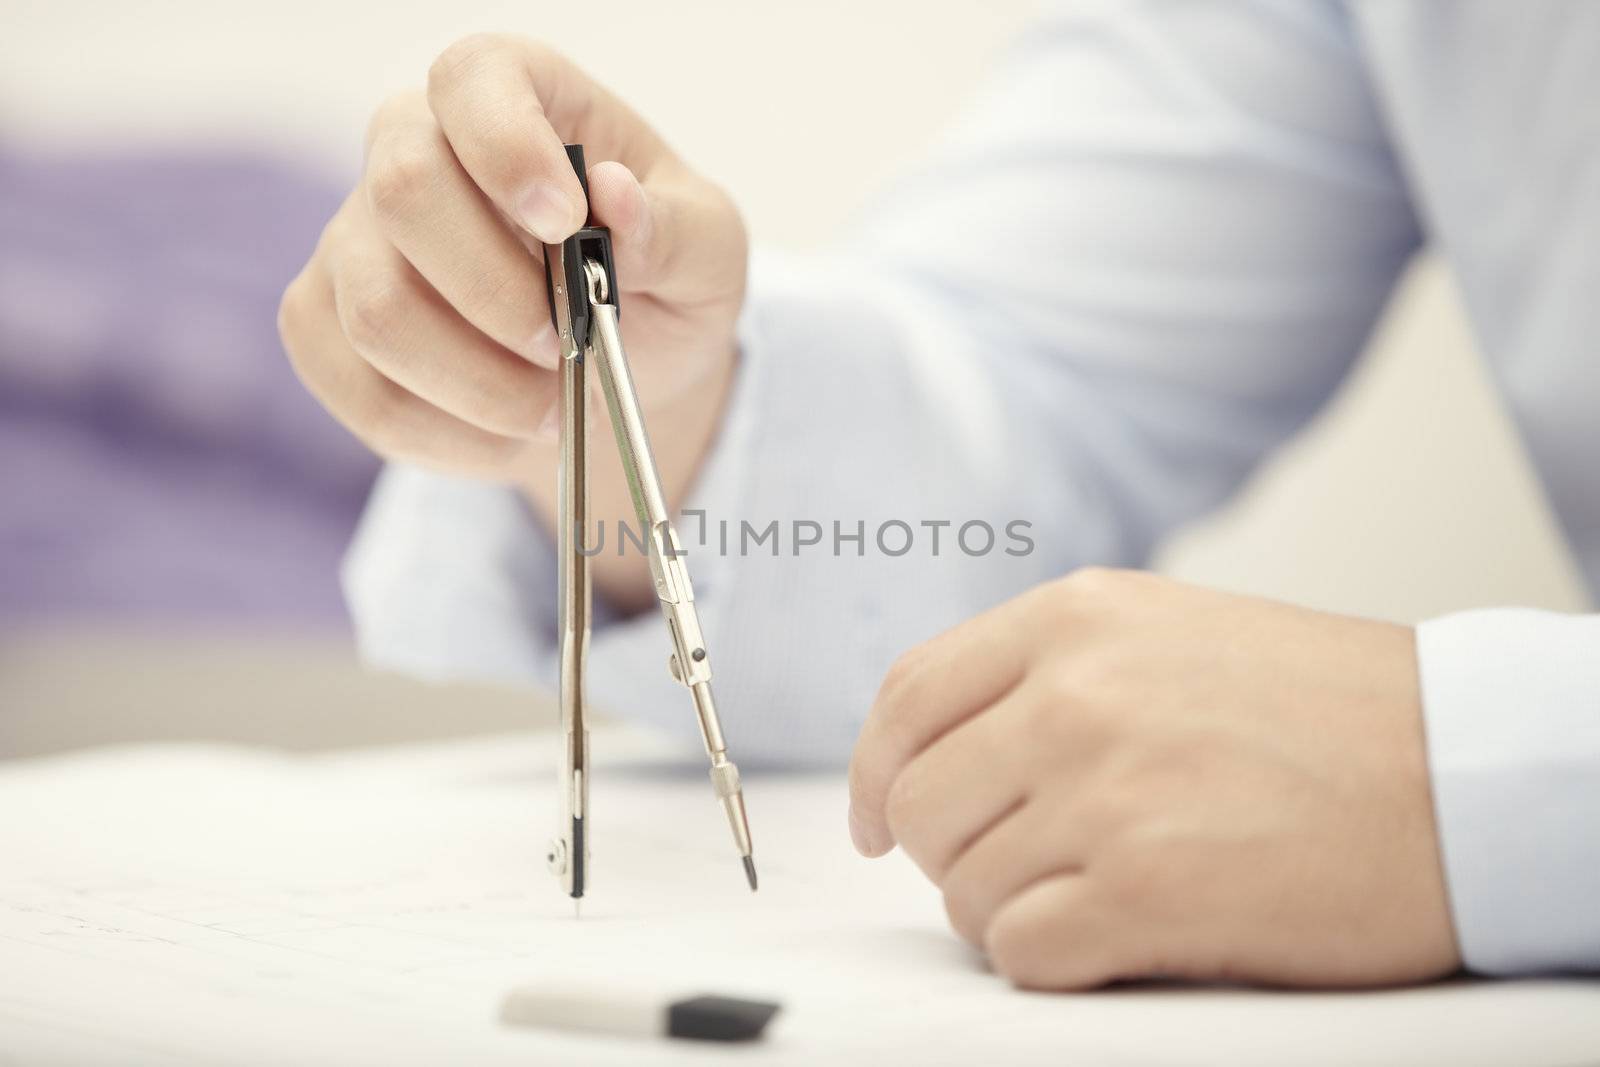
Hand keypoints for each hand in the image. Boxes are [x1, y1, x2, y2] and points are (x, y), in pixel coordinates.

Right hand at [278, 35, 745, 604]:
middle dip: (497, 296)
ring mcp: (356, 238)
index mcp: (518, 95)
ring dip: (480, 385)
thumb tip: (616, 197)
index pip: (473, 79)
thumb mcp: (707, 250)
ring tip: (549, 403)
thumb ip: (674, 227)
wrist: (621, 368)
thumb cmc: (661, 278)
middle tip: (566, 345)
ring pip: (376, 312)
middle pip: (402, 193)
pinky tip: (502, 433)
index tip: (564, 221)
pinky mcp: (327, 325)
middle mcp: (414, 147)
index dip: (508, 147)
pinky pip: (361, 391)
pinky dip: (448, 435)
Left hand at [847, 568, 1459, 989]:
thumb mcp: (1175, 635)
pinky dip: (1049, 958)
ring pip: (962, 885)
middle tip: (1019, 869)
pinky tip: (1113, 938)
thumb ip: (1053, 670)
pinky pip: (1019, 950)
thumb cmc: (1335, 714)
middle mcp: (1074, 695)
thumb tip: (944, 744)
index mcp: (1076, 619)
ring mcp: (1105, 792)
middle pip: (918, 801)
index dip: (873, 770)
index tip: (874, 820)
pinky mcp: (1145, 893)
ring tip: (1094, 896)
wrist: (1469, 772)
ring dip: (1008, 908)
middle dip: (950, 852)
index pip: (908, 697)